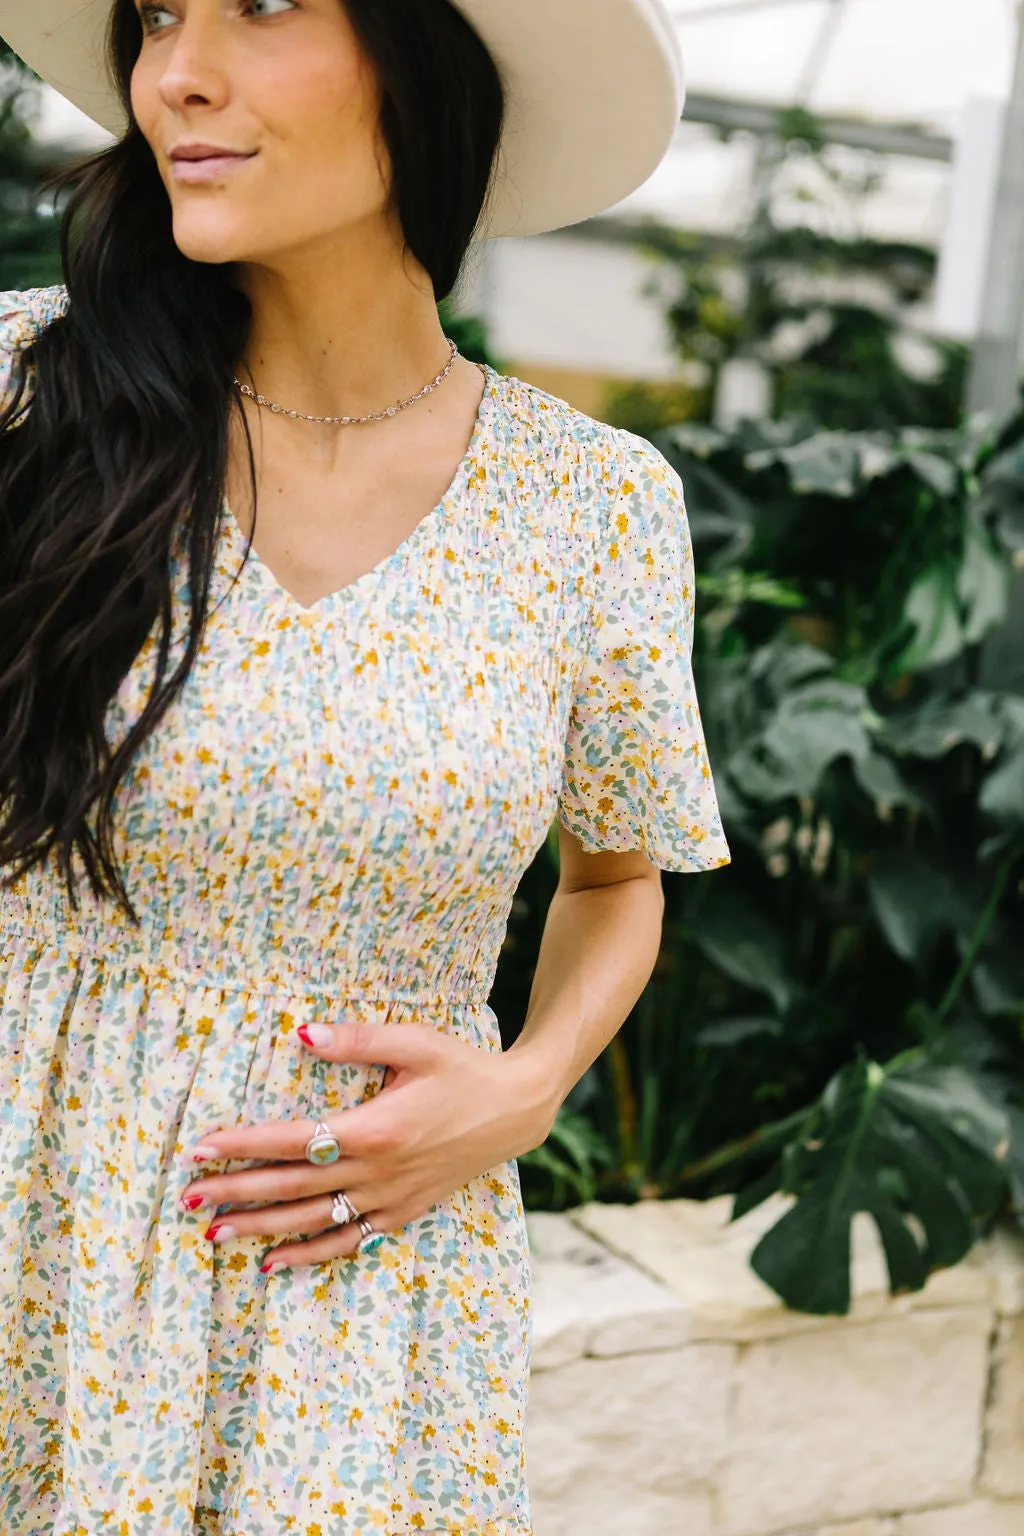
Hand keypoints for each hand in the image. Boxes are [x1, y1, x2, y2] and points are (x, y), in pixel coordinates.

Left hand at [179, 1020, 554, 1271]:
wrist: (515, 1108)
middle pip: (293, 1187)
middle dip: (237, 1193)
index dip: (244, 1146)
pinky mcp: (403, 1213)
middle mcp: (378, 1171)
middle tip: (188, 1197)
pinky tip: (273, 1262)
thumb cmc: (463, 1067)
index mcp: (377, 1128)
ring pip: (314, 1221)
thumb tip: (301, 1034)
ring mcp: (391, 1198)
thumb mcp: (415, 1042)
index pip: (293, 1141)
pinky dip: (309, 1255)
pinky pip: (348, 1242)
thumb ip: (357, 1040)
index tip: (201, 1148)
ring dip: (262, 1229)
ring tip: (214, 1233)